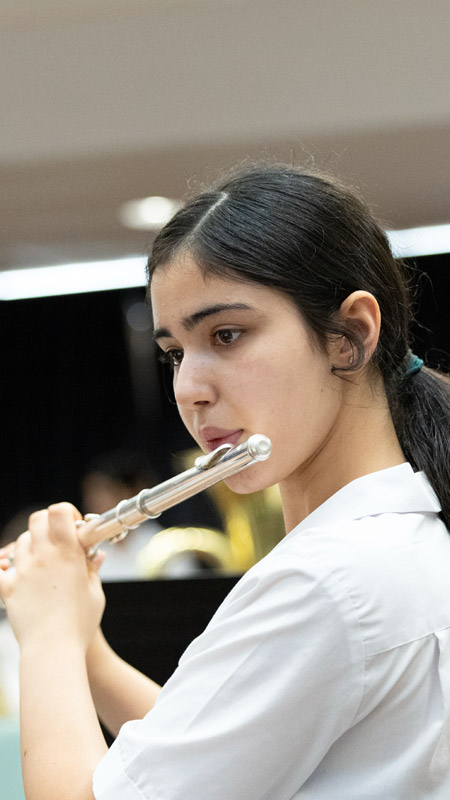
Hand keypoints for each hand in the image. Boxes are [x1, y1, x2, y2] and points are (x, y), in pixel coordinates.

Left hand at [0, 503, 104, 650]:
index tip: (73, 526)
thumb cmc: (80, 624)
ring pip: (22, 541)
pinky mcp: (9, 587)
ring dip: (33, 545)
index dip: (66, 512)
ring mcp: (23, 570)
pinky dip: (7, 566)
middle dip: (48, 523)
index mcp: (68, 553)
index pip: (59, 511)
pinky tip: (15, 573)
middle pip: (38, 520)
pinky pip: (1, 567)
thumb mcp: (95, 593)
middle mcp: (43, 556)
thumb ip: (92, 570)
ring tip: (43, 563)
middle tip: (57, 539)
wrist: (53, 649)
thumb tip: (94, 555)